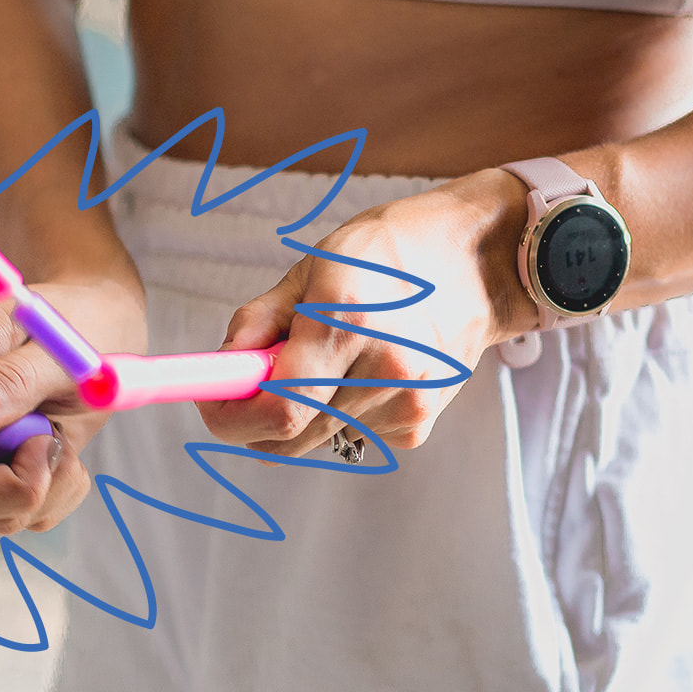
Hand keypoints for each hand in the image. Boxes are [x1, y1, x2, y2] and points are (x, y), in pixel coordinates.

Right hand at [0, 276, 146, 533]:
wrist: (107, 336)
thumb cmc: (76, 324)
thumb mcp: (56, 342)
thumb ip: (13, 377)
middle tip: (45, 446)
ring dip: (36, 486)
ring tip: (60, 435)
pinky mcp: (7, 482)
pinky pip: (21, 517)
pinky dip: (57, 494)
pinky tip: (68, 453)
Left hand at [198, 170, 531, 457]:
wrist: (479, 262)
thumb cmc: (389, 254)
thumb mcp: (312, 268)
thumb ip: (258, 323)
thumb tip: (219, 371)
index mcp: (345, 321)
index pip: (277, 409)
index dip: (232, 419)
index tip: (214, 406)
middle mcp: (382, 368)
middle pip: (290, 437)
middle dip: (256, 418)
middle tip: (256, 377)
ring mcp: (406, 401)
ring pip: (317, 437)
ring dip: (303, 410)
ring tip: (331, 355)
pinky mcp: (419, 423)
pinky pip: (351, 435)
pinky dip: (340, 411)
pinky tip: (367, 368)